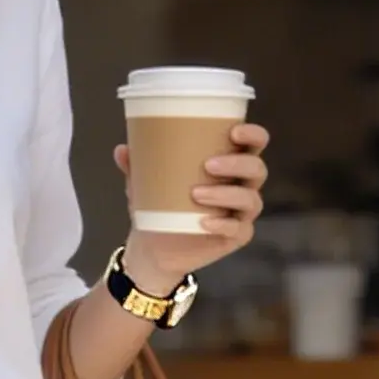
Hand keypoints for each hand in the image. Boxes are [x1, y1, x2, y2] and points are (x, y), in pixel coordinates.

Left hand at [114, 121, 269, 291]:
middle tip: (209, 165)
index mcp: (230, 164)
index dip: (252, 135)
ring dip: (226, 194)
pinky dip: (223, 224)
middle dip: (237, 164)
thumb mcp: (145, 184)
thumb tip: (121, 149)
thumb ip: (136, 166)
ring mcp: (242, 213)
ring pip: (250, 199)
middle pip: (256, 169)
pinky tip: (204, 222)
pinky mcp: (237, 236)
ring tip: (196, 194)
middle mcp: (242, 185)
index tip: (235, 131)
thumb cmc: (159, 206)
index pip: (254, 144)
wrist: (153, 247)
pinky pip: (239, 229)